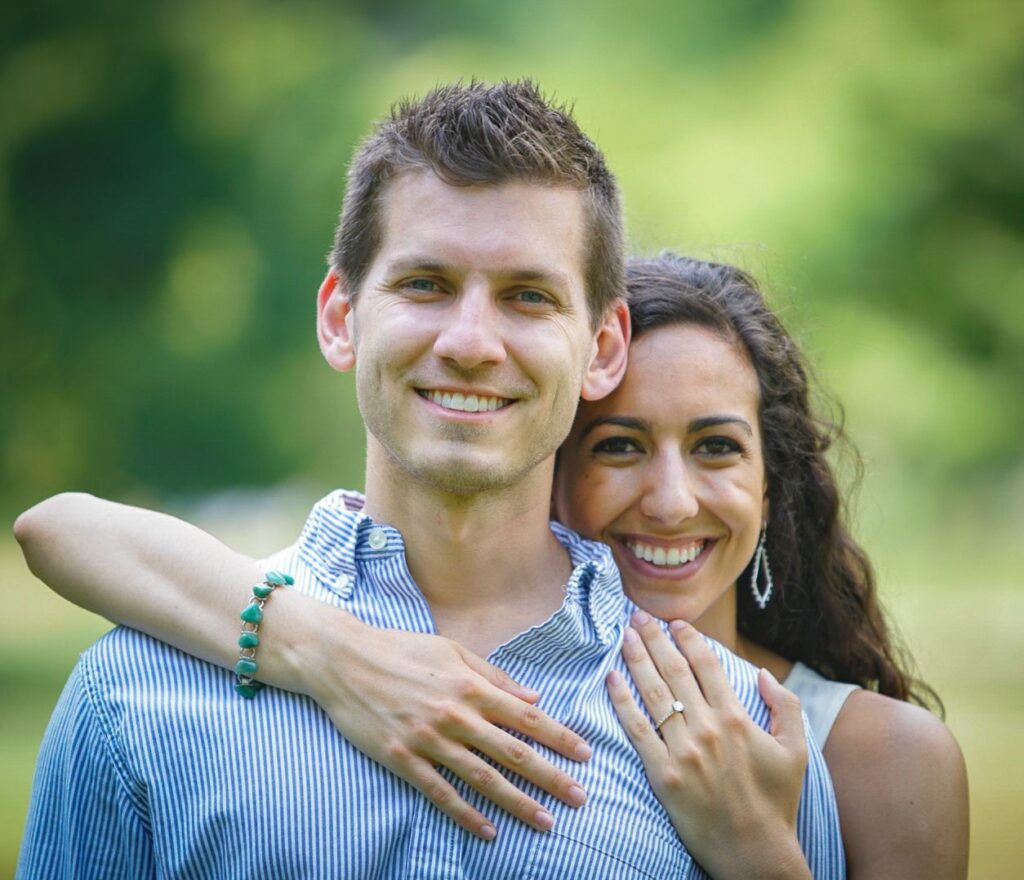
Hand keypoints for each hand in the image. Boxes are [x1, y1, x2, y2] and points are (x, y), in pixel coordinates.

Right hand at [296, 612, 591, 840]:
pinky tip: (488, 831)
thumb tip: (532, 699)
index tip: (585, 754)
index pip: (526, 717)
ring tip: (546, 821)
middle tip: (581, 797)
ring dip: (517, 802)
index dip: (559, 737)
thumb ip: (494, 675)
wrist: (343, 660)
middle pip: (512, 752)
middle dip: (550, 776)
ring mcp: (428, 740)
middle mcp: (455, 715)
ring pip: (482, 778)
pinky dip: (465, 814)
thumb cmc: (401, 649)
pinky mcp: (402, 759)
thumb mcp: (451, 650)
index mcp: (470, 686)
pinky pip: (440, 792)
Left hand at [607, 611, 810, 879]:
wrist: (754, 851)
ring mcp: (682, 751)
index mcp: (737, 717)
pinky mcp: (662, 774)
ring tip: (623, 635)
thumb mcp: (796, 750)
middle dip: (655, 638)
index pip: (706, 665)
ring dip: (636, 659)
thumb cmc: (776, 801)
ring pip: (653, 693)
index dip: (689, 638)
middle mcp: (707, 728)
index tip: (675, 622)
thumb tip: (762, 672)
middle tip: (638, 616)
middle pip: (674, 671)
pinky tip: (610, 678)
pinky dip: (621, 701)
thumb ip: (785, 706)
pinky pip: (636, 730)